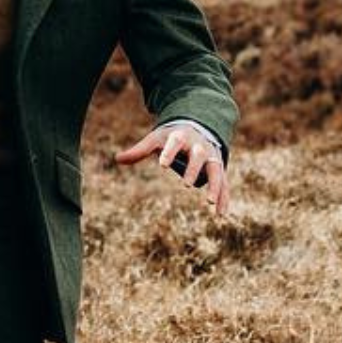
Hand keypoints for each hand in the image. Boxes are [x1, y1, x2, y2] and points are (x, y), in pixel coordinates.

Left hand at [115, 124, 230, 216]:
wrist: (198, 127)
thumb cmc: (173, 136)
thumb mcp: (156, 139)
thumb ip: (139, 150)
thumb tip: (117, 159)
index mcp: (181, 136)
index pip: (175, 142)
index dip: (168, 152)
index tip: (161, 165)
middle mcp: (199, 145)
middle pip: (198, 156)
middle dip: (193, 170)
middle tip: (186, 185)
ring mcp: (211, 156)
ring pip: (216, 170)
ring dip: (215, 186)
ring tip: (210, 203)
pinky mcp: (219, 167)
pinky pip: (224, 183)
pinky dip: (224, 198)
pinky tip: (221, 214)